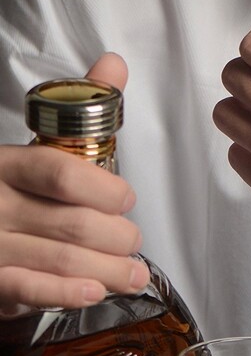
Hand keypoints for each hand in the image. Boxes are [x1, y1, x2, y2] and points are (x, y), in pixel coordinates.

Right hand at [0, 53, 149, 308]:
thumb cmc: (10, 189)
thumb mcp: (36, 146)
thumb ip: (79, 109)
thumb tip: (114, 63)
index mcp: (4, 164)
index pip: (59, 172)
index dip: (105, 190)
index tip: (127, 200)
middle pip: (71, 222)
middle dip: (117, 237)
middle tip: (133, 242)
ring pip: (60, 259)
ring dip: (109, 270)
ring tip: (134, 274)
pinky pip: (29, 289)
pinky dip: (67, 292)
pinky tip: (94, 292)